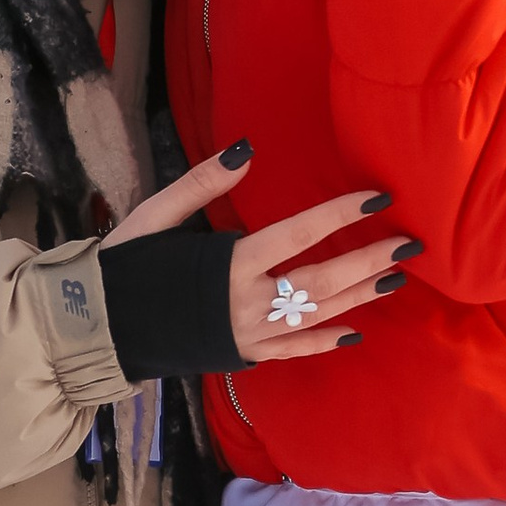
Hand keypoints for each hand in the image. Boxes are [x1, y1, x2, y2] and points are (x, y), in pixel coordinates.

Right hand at [104, 145, 416, 364]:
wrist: (97, 329)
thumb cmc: (124, 265)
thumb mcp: (157, 215)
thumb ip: (203, 183)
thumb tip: (247, 149)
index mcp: (228, 264)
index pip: (298, 234)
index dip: (340, 215)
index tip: (377, 199)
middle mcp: (245, 304)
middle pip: (321, 281)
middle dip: (367, 262)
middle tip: (408, 246)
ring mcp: (247, 335)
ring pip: (315, 317)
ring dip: (357, 297)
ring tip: (393, 279)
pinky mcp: (241, 356)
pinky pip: (292, 351)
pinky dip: (323, 342)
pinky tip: (353, 332)